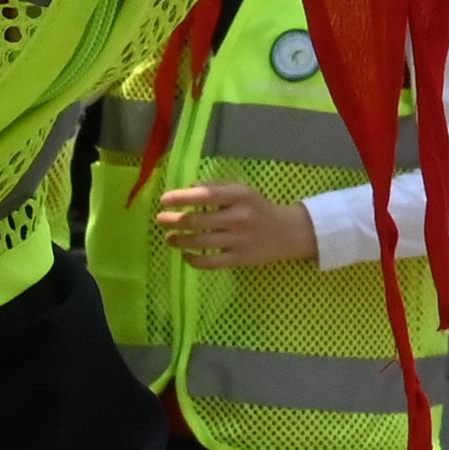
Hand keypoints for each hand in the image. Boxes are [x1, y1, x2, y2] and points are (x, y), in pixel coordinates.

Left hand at [155, 183, 319, 270]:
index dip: (181, 198)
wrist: (288, 232)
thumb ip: (217, 187)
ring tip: (168, 238)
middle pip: (198, 220)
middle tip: (160, 220)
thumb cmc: (259, 208)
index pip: (205, 195)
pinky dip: (194, 260)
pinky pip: (210, 262)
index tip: (164, 200)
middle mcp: (239, 217)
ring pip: (200, 242)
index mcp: (240, 196)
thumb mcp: (243, 190)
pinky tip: (186, 255)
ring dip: (179, 240)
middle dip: (174, 220)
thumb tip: (189, 188)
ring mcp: (239, 240)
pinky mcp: (240, 259)